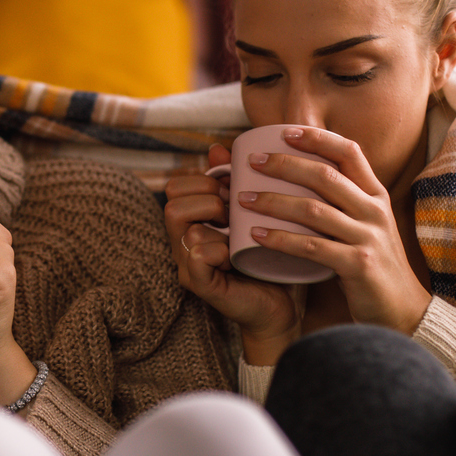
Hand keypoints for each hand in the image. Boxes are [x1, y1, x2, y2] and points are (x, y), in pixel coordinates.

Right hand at [163, 143, 299, 364]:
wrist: (284, 308)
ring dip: (212, 217)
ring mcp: (188, 264)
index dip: (203, 179)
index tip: (234, 189)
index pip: (176, 185)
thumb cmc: (272, 260)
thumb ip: (239, 184)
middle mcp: (183, 242)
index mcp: (194, 222)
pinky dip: (216, 248)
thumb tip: (220, 148)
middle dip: (206, 195)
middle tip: (235, 208)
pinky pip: (195, 255)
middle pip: (171, 200)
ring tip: (235, 228)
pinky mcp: (200, 285)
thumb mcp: (258, 215)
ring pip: (179, 223)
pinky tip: (234, 253)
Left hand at [234, 126, 429, 334]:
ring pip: (313, 210)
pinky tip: (255, 234)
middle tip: (250, 162)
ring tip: (240, 199)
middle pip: (325, 176)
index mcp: (375, 195)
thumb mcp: (363, 225)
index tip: (285, 130)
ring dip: (272, 201)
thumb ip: (338, 201)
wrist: (401, 310)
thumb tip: (296, 173)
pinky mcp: (358, 265)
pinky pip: (312, 247)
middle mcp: (374, 210)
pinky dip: (280, 239)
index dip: (318, 138)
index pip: (349, 152)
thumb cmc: (370, 264)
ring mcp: (368, 237)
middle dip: (284, 164)